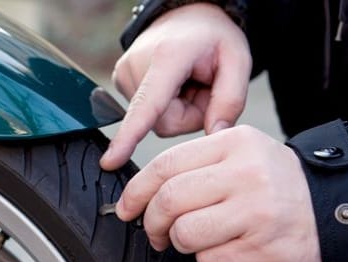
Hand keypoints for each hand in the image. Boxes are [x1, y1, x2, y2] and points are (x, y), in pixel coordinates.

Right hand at [100, 3, 251, 169]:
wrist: (187, 14)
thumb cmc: (212, 36)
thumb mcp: (238, 61)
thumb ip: (230, 100)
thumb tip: (214, 136)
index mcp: (167, 58)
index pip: (147, 105)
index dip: (129, 136)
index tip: (110, 161)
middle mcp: (137, 66)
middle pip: (163, 122)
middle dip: (189, 114)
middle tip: (201, 88)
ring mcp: (124, 73)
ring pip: (155, 121)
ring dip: (177, 109)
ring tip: (187, 82)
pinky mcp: (120, 81)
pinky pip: (147, 114)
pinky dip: (165, 105)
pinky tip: (173, 84)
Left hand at [115, 126, 321, 261]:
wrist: (332, 209)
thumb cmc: (276, 183)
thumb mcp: (241, 154)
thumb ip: (195, 165)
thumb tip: (144, 192)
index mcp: (233, 143)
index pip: (166, 164)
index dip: (136, 189)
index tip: (126, 207)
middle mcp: (244, 173)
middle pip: (169, 199)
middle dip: (151, 221)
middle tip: (152, 231)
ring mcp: (255, 211)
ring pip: (185, 232)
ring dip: (178, 242)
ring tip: (191, 240)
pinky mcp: (262, 247)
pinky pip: (209, 261)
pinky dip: (206, 260)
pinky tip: (223, 249)